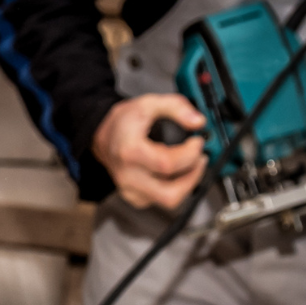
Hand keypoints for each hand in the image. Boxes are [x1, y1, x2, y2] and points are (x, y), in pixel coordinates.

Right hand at [91, 94, 208, 211]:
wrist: (106, 137)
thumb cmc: (124, 123)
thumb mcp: (149, 103)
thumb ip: (176, 107)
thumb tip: (198, 121)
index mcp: (130, 152)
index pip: (166, 164)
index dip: (190, 154)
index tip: (197, 142)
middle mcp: (128, 176)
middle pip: (170, 193)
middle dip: (193, 177)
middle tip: (200, 160)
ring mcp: (131, 190)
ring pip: (168, 200)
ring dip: (188, 184)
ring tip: (192, 165)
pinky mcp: (135, 197)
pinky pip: (161, 201)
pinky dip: (175, 188)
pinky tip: (177, 173)